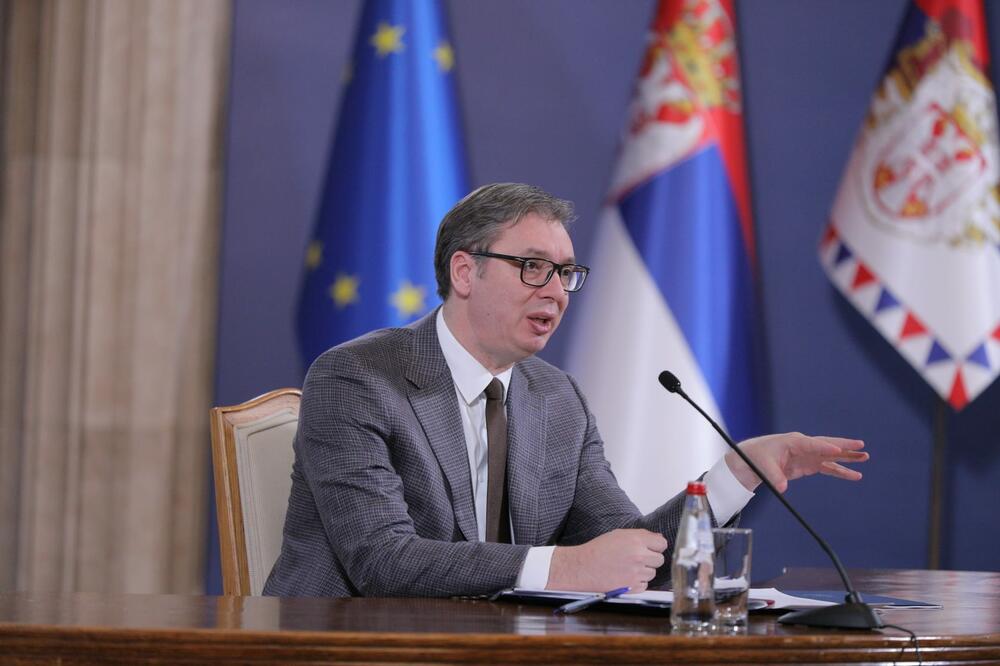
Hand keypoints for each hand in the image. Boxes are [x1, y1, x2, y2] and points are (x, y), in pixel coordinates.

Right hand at [546, 529, 666, 592]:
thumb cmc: (598, 550)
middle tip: (636, 558)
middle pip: (660, 559)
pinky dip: (638, 582)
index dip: (656, 546)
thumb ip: (641, 535)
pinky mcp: (633, 588)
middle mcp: (639, 557)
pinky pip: (645, 585)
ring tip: (628, 567)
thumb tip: (659, 539)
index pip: (662, 544)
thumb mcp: (619, 534)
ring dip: (644, 571)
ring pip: (653, 573)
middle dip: (650, 559)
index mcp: (636, 541)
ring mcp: (637, 573)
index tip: (651, 548)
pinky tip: (626, 576)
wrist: (583, 567)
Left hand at [726, 433, 868, 492]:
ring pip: (830, 456)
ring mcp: (807, 455)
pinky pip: (827, 467)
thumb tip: (782, 488)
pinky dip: (840, 471)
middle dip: (844, 446)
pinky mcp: (807, 464)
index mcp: (792, 442)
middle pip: (827, 445)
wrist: (750, 459)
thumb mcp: (763, 467)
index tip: (838, 451)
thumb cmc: (756, 458)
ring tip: (865, 458)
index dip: (824, 448)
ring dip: (847, 458)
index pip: (812, 444)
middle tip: (861, 445)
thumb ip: (774, 477)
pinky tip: (854, 475)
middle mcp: (803, 446)